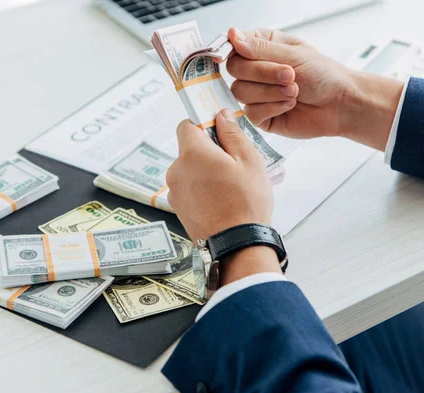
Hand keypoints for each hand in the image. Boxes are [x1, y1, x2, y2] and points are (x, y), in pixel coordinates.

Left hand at [167, 109, 279, 284]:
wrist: (236, 244)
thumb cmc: (245, 203)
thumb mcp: (248, 160)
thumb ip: (232, 133)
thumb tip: (221, 116)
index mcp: (192, 154)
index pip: (186, 125)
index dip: (203, 126)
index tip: (219, 131)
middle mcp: (176, 170)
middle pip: (189, 150)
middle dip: (208, 152)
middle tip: (232, 166)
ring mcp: (175, 191)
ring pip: (189, 170)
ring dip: (205, 173)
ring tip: (228, 188)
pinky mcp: (177, 208)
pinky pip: (188, 189)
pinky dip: (200, 190)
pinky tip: (220, 201)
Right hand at [226, 27, 403, 150]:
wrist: (340, 104)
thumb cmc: (324, 76)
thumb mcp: (293, 54)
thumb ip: (260, 48)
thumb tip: (233, 37)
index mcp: (262, 48)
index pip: (234, 46)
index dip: (231, 49)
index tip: (235, 53)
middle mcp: (255, 70)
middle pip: (235, 69)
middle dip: (263, 73)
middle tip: (289, 74)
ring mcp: (255, 94)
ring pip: (240, 92)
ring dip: (271, 92)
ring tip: (294, 91)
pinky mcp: (259, 116)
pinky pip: (251, 112)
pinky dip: (273, 107)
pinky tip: (289, 105)